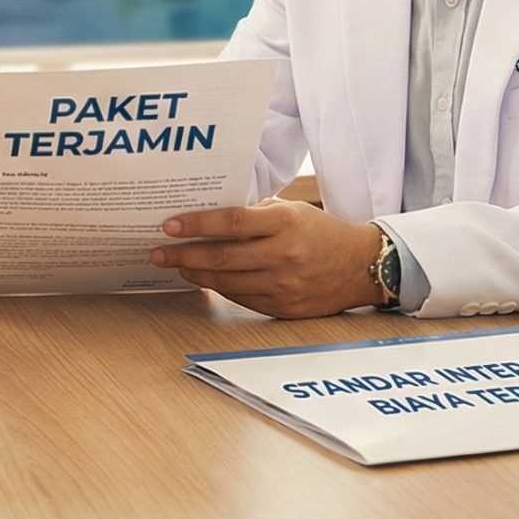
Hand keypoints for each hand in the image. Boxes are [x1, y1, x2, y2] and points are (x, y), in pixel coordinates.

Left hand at [150, 201, 382, 318]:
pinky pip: (242, 298)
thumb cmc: (319, 231)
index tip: (169, 226)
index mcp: (285, 223)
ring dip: (196, 275)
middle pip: (222, 258)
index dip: (196, 225)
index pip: (230, 223)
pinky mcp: (284, 308)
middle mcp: (284, 255)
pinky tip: (205, 280)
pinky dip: (220, 289)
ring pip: (227, 283)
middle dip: (183, 255)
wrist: (360, 265)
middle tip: (158, 252)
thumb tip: (206, 217)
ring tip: (177, 266)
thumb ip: (253, 214)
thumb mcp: (291, 210)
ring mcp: (284, 286)